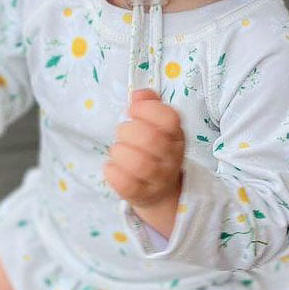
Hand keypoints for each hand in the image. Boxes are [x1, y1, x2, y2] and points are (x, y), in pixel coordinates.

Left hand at [104, 88, 184, 210]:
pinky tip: (113, 166)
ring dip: (120, 151)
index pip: (169, 118)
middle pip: (150, 139)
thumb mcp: (157, 125)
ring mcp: (158, 178)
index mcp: (175, 135)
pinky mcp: (140, 194)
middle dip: (128, 131)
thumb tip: (137, 95)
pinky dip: (113, 171)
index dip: (147, 110)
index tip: (133, 110)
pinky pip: (125, 183)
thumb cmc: (153, 150)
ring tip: (118, 150)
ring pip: (138, 163)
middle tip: (123, 133)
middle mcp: (171, 157)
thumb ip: (148, 104)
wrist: (159, 189)